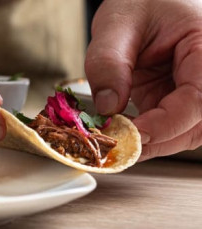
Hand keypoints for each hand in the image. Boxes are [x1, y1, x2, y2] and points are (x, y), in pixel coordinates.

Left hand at [85, 0, 201, 160]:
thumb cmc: (140, 2)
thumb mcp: (117, 24)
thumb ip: (109, 63)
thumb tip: (107, 108)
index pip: (198, 100)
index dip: (164, 125)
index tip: (128, 134)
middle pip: (196, 125)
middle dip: (156, 140)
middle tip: (117, 144)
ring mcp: (195, 88)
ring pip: (186, 132)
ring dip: (152, 142)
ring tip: (116, 138)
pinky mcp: (178, 98)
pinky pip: (172, 127)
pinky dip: (148, 135)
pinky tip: (122, 132)